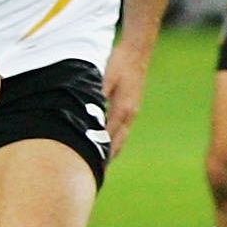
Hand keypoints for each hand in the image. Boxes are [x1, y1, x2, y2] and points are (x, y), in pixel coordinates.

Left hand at [101, 41, 148, 159]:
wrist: (137, 53)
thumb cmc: (119, 63)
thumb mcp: (106, 77)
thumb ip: (98, 95)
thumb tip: (90, 111)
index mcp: (123, 108)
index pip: (109, 136)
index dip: (101, 151)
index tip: (93, 165)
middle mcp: (129, 113)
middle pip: (118, 142)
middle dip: (107, 158)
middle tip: (96, 173)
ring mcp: (132, 111)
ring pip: (121, 137)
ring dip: (112, 151)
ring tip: (101, 166)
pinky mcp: (131, 108)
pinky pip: (123, 130)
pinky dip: (115, 141)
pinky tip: (108, 145)